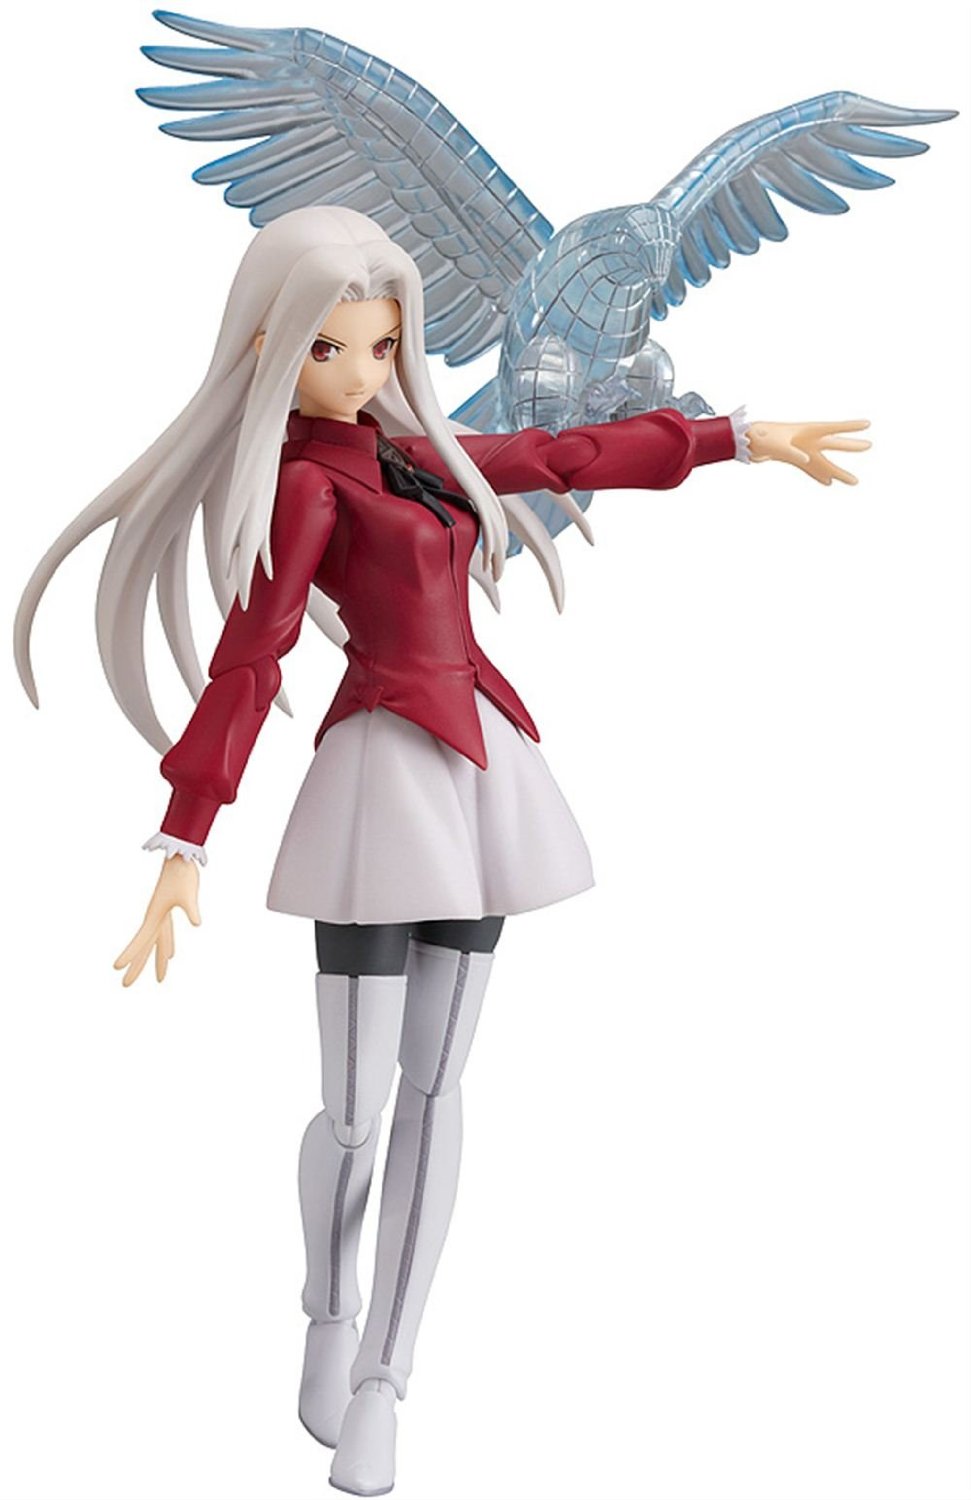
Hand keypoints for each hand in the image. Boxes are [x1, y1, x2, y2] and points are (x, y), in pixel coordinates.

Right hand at [114, 856, 201, 985]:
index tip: (116, 967)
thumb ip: (191, 910)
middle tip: (125, 985)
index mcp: (154, 915)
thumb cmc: (183, 874)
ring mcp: (161, 914)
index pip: (140, 940)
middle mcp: (154, 918)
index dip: (128, 954)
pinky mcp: (168, 910)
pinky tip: (172, 954)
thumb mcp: (188, 895)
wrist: (181, 857)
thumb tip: (197, 923)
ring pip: (158, 942)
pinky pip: (166, 933)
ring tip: (161, 979)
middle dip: (137, 966)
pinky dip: (168, 944)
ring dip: (158, 959)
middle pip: (144, 947)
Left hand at [747, 420, 870, 484]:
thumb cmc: (761, 437)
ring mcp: (802, 450)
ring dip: (838, 472)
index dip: (850, 426)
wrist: (746, 441)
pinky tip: (828, 484)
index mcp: (807, 430)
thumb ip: (792, 452)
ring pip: (824, 462)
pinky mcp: (794, 459)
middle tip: (869, 446)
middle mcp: (808, 440)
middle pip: (834, 444)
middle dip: (851, 446)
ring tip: (855, 481)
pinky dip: (818, 476)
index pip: (833, 427)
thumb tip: (807, 460)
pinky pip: (810, 470)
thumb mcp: (777, 444)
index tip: (867, 424)